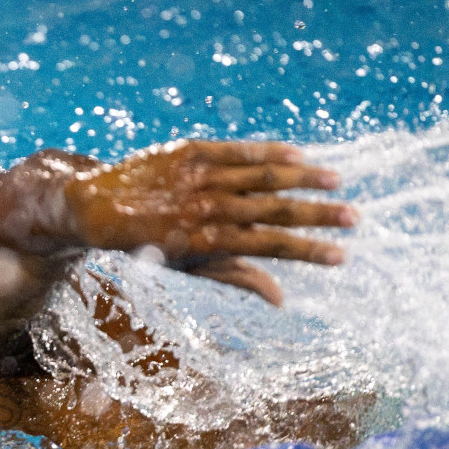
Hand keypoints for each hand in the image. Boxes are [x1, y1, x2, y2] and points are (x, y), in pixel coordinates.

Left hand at [63, 140, 354, 305]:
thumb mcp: (189, 267)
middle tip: (355, 218)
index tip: (342, 255)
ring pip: (262, 175)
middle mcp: (206, 207)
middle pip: (275, 209)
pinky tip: (299, 153)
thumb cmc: (146, 244)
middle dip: (318, 215)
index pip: (270, 246)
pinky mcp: (189, 150)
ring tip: (336, 181)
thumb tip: (282, 299)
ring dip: (303, 179)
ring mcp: (199, 175)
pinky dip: (269, 150)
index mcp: (207, 241)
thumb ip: (236, 277)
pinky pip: (237, 148)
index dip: (309, 251)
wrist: (93, 207)